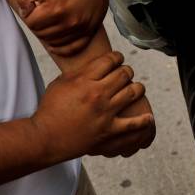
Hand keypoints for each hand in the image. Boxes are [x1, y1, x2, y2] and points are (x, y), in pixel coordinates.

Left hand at [15, 0, 112, 55]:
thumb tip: (24, 13)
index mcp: (54, 9)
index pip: (31, 23)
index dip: (29, 13)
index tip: (35, 4)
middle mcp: (69, 21)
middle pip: (42, 34)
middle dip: (38, 23)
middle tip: (43, 11)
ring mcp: (81, 27)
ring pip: (54, 42)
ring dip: (48, 33)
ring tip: (51, 19)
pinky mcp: (90, 29)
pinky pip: (72, 48)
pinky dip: (61, 48)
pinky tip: (55, 42)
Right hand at [31, 51, 154, 159]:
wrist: (45, 138)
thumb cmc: (50, 110)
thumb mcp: (60, 83)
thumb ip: (79, 72)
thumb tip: (94, 64)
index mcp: (84, 79)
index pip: (110, 60)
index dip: (117, 57)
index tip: (118, 59)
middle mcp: (97, 93)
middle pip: (124, 73)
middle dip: (127, 71)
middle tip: (126, 73)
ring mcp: (105, 112)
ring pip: (133, 92)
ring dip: (138, 88)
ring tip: (137, 88)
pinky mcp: (109, 130)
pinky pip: (133, 124)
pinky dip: (144, 121)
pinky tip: (149, 117)